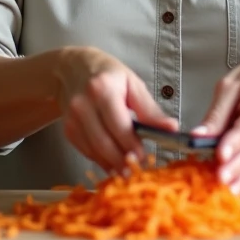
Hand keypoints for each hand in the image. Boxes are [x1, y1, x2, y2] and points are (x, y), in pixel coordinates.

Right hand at [54, 47, 177, 175]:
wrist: (72, 68)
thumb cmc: (108, 75)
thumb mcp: (133, 85)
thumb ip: (151, 110)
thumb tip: (172, 128)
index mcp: (103, 89)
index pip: (120, 126)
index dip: (133, 146)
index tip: (145, 158)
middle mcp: (83, 104)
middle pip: (104, 142)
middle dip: (123, 160)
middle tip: (137, 169)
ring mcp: (72, 118)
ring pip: (94, 151)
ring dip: (112, 165)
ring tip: (127, 171)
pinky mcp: (68, 129)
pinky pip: (86, 151)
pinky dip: (101, 161)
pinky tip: (113, 164)